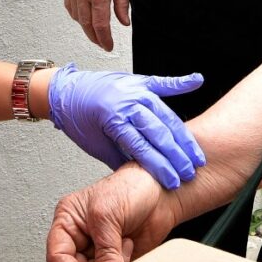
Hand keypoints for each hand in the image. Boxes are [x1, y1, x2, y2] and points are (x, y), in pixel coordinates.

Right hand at [46, 167, 175, 261]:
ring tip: (122, 254)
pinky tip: (130, 247)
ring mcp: (98, 251)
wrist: (162, 191)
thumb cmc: (130, 188)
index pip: (57, 255)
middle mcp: (80, 238)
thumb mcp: (108, 215)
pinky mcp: (116, 260)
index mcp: (68, 222)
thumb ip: (105, 250)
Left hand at [47, 65, 205, 187]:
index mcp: (113, 121)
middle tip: (190, 172)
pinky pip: (161, 82)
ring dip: (183, 135)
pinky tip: (197, 81)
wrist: (64, 91)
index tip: (173, 181)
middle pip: (159, 132)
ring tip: (196, 153)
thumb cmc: (79, 120)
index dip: (160, 167)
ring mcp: (133, 90)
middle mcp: (126, 103)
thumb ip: (120, 157)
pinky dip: (180, 81)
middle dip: (177, 156)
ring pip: (165, 114)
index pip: (143, 149)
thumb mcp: (96, 145)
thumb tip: (142, 175)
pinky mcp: (137, 81)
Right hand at [63, 0, 132, 50]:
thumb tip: (124, 22)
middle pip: (87, 24)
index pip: (101, 25)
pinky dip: (76, 15)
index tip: (109, 46)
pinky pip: (69, 5)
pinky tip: (83, 17)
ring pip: (76, 17)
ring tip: (95, 32)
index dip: (105, 39)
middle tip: (103, 44)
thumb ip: (123, 4)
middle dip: (95, 37)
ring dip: (85, 27)